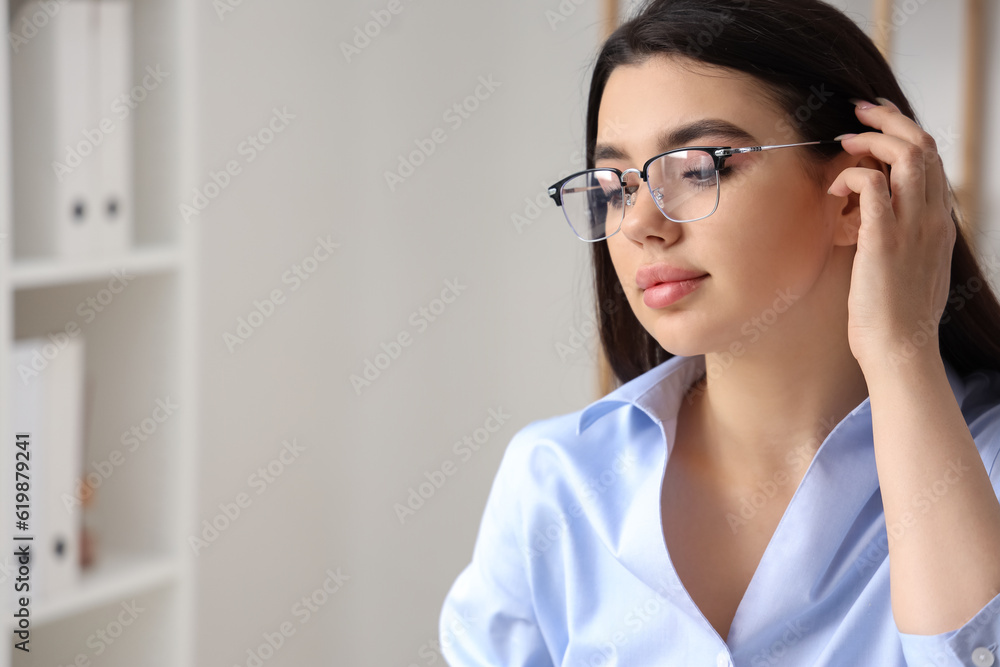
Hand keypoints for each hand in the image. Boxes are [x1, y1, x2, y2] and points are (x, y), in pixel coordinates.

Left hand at [826, 98, 955, 373]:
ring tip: (846, 140)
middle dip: (891, 120)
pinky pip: (872, 184)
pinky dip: (851, 173)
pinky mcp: (884, 239)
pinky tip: (834, 185)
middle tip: (860, 110)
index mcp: (939, 224)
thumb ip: (902, 240)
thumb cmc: (895, 317)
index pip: (933, 160)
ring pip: (908, 154)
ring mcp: (913, 227)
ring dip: (873, 138)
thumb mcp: (908, 270)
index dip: (906, 132)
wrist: (900, 349)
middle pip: (925, 145)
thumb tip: (877, 223)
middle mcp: (933, 219)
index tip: (879, 122)